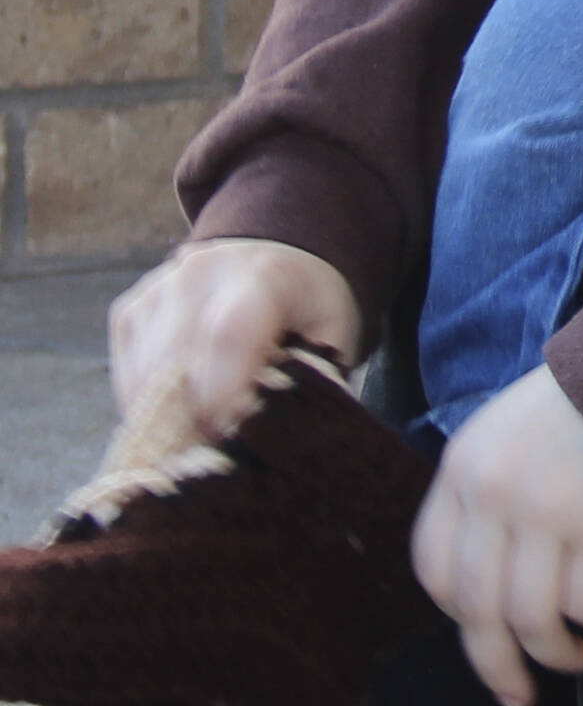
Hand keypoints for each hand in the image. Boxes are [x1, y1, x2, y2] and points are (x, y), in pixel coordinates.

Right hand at [110, 237, 361, 435]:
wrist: (276, 256)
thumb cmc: (308, 306)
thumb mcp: (332, 337)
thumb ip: (312, 382)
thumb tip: (281, 445)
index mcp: (264, 274)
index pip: (229, 336)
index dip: (225, 396)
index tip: (234, 436)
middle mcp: (200, 274)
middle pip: (175, 367)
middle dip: (194, 423)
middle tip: (222, 449)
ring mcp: (157, 291)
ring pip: (143, 382)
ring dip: (168, 422)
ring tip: (207, 429)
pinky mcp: (129, 312)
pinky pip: (128, 380)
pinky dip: (150, 409)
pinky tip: (185, 407)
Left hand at [412, 365, 582, 705]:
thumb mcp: (514, 428)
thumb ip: (490, 490)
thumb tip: (485, 576)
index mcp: (467, 463)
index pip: (435, 565)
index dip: (457, 616)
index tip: (482, 637)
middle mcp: (498, 491)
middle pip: (478, 610)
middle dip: (497, 665)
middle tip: (518, 693)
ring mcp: (551, 513)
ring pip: (532, 621)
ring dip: (554, 653)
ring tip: (575, 656)